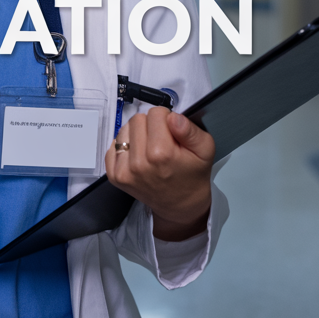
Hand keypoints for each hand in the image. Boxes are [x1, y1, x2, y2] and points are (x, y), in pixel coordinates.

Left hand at [105, 107, 214, 241]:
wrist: (180, 204)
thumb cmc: (192, 175)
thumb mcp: (205, 150)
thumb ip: (190, 131)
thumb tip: (173, 117)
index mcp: (161, 154)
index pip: (156, 113)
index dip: (166, 119)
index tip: (172, 134)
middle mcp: (138, 163)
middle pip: (137, 119)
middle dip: (150, 126)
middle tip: (162, 142)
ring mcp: (123, 171)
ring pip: (124, 130)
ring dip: (137, 135)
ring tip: (150, 149)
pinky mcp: (114, 175)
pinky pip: (113, 145)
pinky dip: (126, 147)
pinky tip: (138, 156)